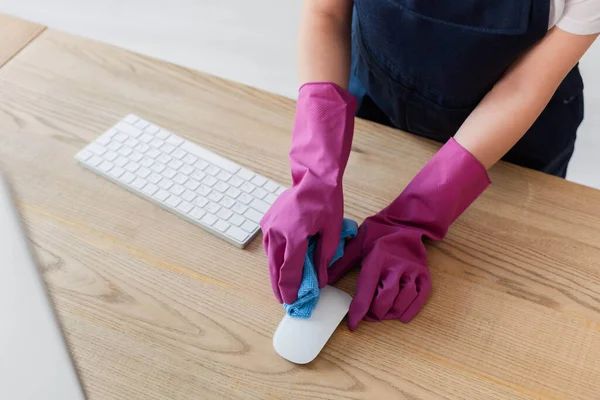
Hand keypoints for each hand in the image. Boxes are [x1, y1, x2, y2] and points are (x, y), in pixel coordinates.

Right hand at [261, 82, 356, 303]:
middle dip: (280, 287)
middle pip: (275, 268)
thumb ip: (324, 258)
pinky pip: (270, 246)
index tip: (293, 303)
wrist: (313, 178)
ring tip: (281, 289)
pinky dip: (274, 258)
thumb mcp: (332, 232)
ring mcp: (270, 227)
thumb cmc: (326, 202)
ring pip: (270, 258)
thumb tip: (320, 280)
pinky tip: (280, 267)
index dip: (291, 290)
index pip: (290, 271)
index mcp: (294, 237)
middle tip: (285, 302)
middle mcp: (277, 233)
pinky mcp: (268, 221)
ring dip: (275, 274)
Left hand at [328, 215, 431, 329]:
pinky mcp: (424, 274)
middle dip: (374, 313)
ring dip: (390, 313)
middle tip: (367, 316)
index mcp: (377, 259)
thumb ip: (340, 264)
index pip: (366, 291)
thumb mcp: (356, 245)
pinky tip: (401, 316)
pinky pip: (420, 297)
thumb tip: (324, 282)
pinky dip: (411, 310)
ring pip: (402, 301)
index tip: (352, 324)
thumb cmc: (377, 233)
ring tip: (381, 314)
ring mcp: (413, 271)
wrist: (405, 222)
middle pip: (385, 299)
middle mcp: (396, 266)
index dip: (358, 311)